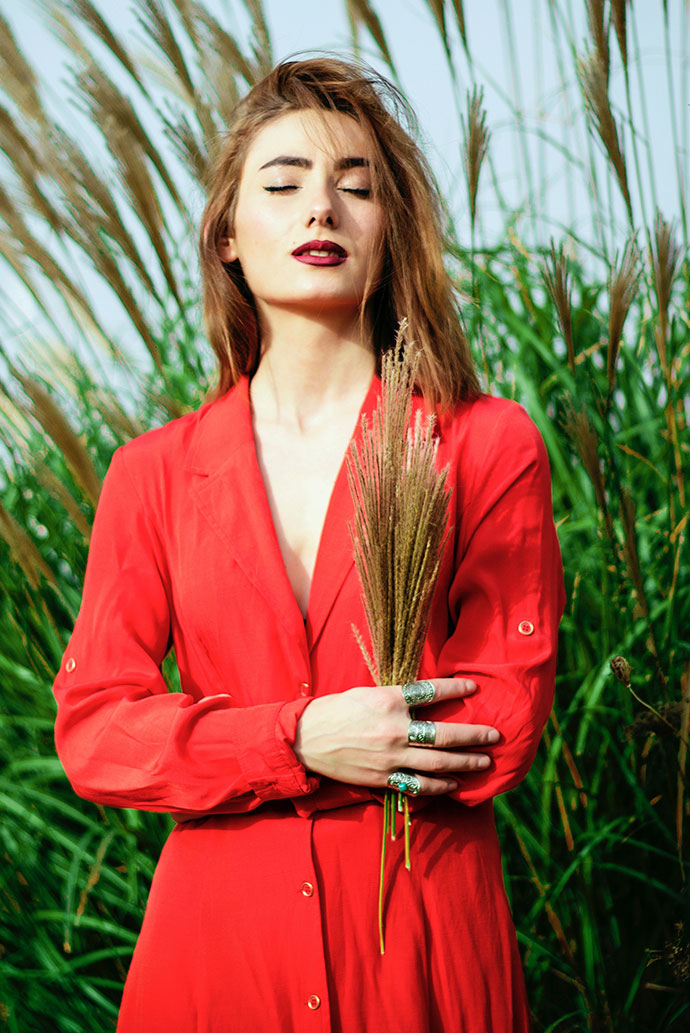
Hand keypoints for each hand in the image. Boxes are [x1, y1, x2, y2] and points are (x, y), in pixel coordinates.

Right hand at [293, 678, 498, 795]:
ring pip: (438, 764)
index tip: (473, 690)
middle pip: (444, 735)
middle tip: (494, 736)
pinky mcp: (383, 778)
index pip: (430, 693)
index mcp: (388, 702)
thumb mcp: (367, 693)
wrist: (305, 739)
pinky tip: (455, 784)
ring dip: (465, 763)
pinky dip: (439, 786)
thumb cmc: (335, 710)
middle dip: (474, 736)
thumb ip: (397, 696)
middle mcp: (394, 730)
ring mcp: (390, 758)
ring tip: (484, 762)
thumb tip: (426, 696)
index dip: (455, 691)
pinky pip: (418, 785)